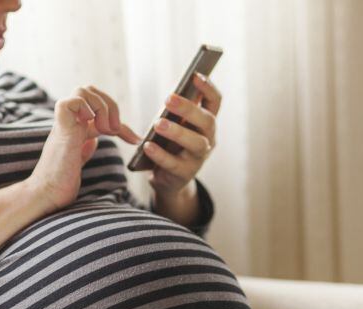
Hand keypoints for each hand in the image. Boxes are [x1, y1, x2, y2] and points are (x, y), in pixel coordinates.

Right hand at [29, 85, 140, 213]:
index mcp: (75, 128)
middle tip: (115, 130)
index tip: (135, 140)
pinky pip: (70, 101)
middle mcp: (70, 122)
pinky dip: (86, 108)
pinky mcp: (61, 129)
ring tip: (106, 130)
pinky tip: (92, 126)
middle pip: (90, 91)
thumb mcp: (78, 162)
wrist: (46, 195)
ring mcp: (64, 124)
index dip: (122, 124)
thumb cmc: (60, 183)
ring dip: (102, 106)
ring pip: (82, 90)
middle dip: (110, 105)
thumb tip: (94, 140)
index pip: (101, 112)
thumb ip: (84, 148)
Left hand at [144, 72, 221, 197]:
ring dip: (177, 132)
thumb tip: (171, 93)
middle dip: (189, 108)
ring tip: (158, 124)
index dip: (208, 88)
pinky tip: (147, 146)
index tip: (195, 75)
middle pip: (206, 121)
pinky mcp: (185, 174)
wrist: (168, 179)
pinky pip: (174, 164)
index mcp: (207, 122)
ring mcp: (199, 158)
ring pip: (196, 143)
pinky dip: (160, 154)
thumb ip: (176, 111)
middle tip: (168, 98)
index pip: (215, 101)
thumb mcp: (176, 125)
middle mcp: (208, 138)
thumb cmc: (171, 144)